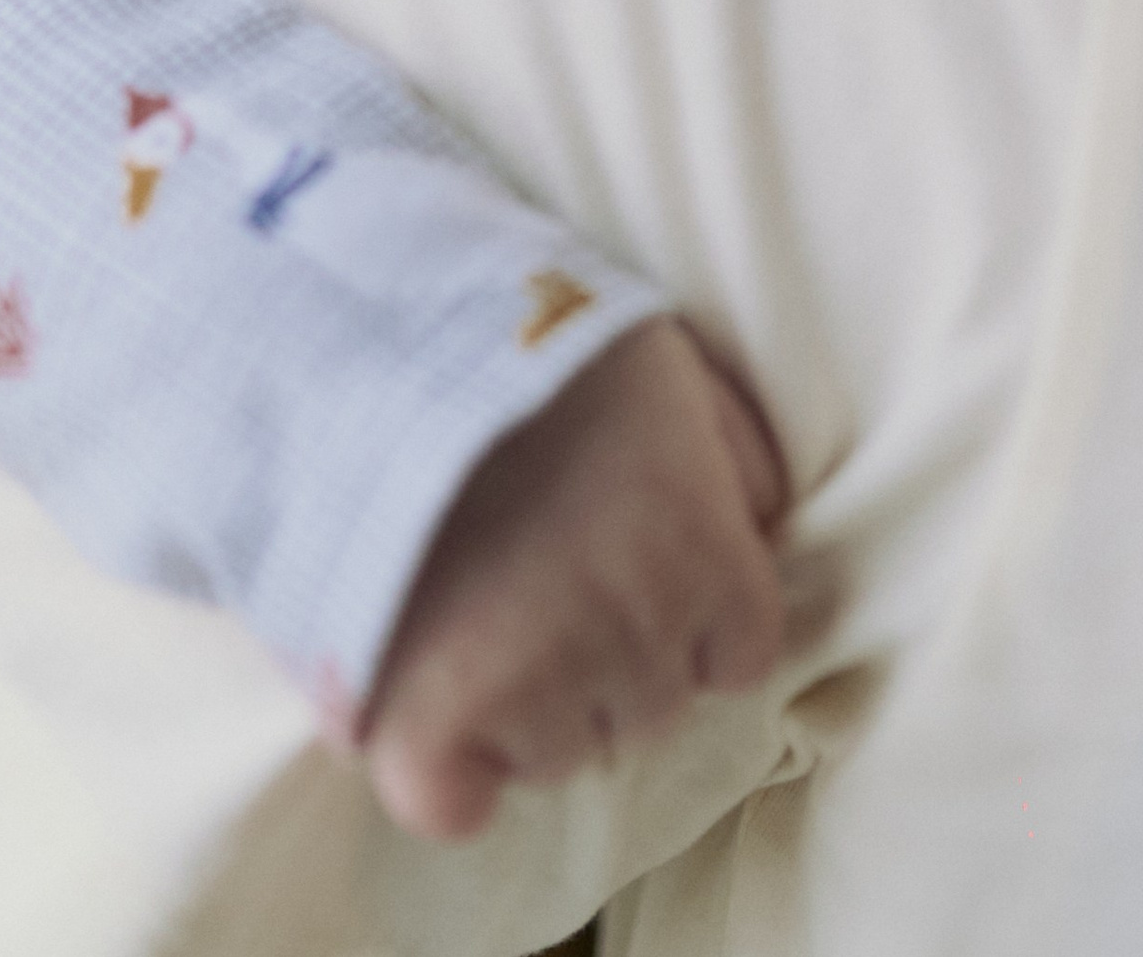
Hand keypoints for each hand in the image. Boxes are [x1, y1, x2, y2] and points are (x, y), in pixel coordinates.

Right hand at [360, 316, 789, 840]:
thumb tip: (759, 527)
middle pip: (651, 710)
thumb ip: (738, 458)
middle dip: (611, 656)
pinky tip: (431, 699)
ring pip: (560, 757)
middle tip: (545, 573)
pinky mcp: (426, 724)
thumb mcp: (676, 366)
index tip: (640, 574)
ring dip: (530, 706)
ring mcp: (531, 685)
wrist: (383, 338)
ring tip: (477, 605)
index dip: (693, 619)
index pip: (741, 657)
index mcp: (702, 552)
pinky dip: (444, 770)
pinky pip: (454, 804)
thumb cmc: (543, 345)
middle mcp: (633, 634)